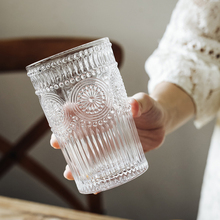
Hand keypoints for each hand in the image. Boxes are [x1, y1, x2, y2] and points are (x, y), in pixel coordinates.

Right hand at [50, 92, 165, 179]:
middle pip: (81, 135)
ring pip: (90, 154)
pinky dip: (101, 178)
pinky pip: (107, 167)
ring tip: (70, 173)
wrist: (161, 123)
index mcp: (107, 113)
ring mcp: (111, 143)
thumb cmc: (151, 109)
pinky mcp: (120, 155)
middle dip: (67, 140)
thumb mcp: (145, 102)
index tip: (61, 117)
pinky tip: (95, 187)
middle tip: (57, 144)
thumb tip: (132, 107)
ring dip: (78, 164)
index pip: (84, 112)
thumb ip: (140, 102)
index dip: (70, 115)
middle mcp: (105, 129)